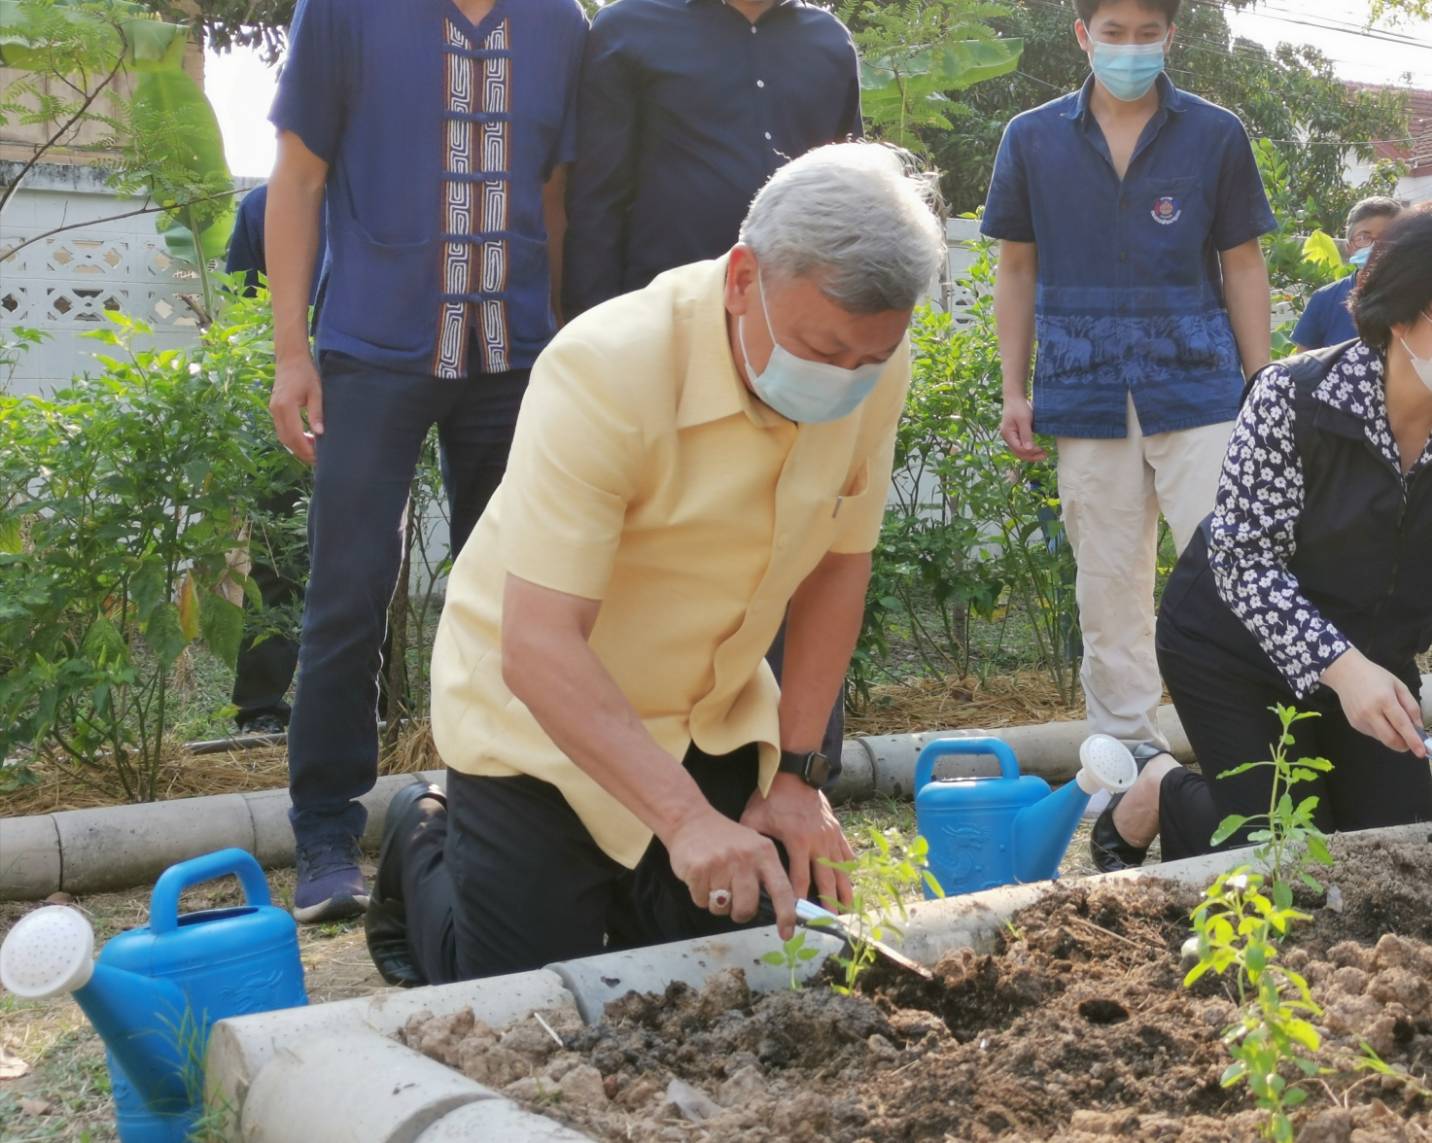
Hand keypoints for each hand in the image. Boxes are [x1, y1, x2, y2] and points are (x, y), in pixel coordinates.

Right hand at [270, 354, 323, 463]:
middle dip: (301, 452)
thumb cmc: (305, 373)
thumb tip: (320, 433)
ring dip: (297, 446)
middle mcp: (276, 410)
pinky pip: (282, 429)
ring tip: (314, 450)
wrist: (290, 359)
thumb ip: (316, 413)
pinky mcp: (275, 409)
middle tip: (317, 458)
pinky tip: (306, 439)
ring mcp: (273, 410)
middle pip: (286, 439)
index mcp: (286, 406)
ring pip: (283, 436)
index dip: (305, 448)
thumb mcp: (316, 392)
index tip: (318, 457)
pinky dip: (293, 438)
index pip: (294, 434)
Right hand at [664, 806, 796, 938]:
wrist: (690, 820)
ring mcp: (720, 864)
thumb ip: (765, 874)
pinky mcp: (698, 870)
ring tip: (714, 881)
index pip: (782, 890)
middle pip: (746, 908)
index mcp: (764, 853)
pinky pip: (701, 901)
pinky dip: (700, 895)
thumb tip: (777, 910)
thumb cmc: (726, 840)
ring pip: (721, 908)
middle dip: (739, 913)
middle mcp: (745, 858)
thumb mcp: (754, 848)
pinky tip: (701, 877)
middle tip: (733, 902)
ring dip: (717, 903)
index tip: (786, 934)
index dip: (786, 915)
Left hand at [741, 773, 854, 911]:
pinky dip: (849, 871)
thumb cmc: (772, 797)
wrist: (795, 774)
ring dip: (843, 891)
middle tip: (828, 924)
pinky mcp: (836, 830)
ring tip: (845, 911)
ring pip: (841, 870)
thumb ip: (748, 841)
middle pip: (826, 880)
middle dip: (827, 904)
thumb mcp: (753, 817)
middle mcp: (818, 842)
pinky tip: (850, 884)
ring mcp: (830, 836)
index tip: (797, 917)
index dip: (798, 900)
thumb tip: (737, 863)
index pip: (800, 879)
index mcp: (798, 841)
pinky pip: (846, 854)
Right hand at [1000, 394, 1046, 461]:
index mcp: (1008, 434)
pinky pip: (1020, 445)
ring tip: (1042, 454)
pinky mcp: (1014, 434)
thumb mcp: (1024, 420)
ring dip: (1030, 454)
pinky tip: (1036, 449)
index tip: (1042, 449)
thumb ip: (1026, 435)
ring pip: (1019, 451)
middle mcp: (1007, 437)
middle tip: (1045, 456)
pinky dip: (1028, 449)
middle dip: (1031, 456)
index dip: (1030, 452)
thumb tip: (1029, 449)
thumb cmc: (1019, 407)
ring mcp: (1010, 437)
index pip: (1019, 449)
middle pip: (1018, 452)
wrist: (1014, 398)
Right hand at [1322, 650, 1427, 756]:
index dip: (1413, 740)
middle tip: (1411, 742)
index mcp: (1384, 699)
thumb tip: (1418, 727)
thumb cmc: (1375, 676)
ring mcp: (1360, 719)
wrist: (1345, 673)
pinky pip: (1373, 734)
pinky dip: (1382, 731)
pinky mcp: (1354, 724)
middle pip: (1390, 739)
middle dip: (1404, 745)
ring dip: (1393, 736)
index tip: (1422, 752)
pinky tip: (1378, 717)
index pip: (1402, 725)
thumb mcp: (1399, 685)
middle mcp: (1370, 712)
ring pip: (1382, 738)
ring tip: (1390, 720)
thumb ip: (1411, 706)